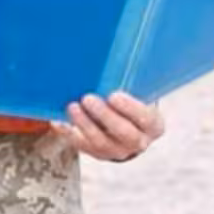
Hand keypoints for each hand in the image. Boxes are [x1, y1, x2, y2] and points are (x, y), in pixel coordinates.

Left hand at [50, 91, 164, 161]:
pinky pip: (82, 146)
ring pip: (101, 142)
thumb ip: (132, 83)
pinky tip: (59, 122)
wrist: (128, 128)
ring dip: (85, 124)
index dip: (130, 108)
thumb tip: (116, 59)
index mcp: (153, 125)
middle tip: (88, 99)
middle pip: (123, 133)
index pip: (146, 118)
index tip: (113, 95)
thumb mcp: (140, 94)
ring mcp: (118, 151)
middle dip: (104, 116)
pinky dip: (69, 134)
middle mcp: (139, 142)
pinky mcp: (98, 153)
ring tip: (72, 107)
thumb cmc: (133, 102)